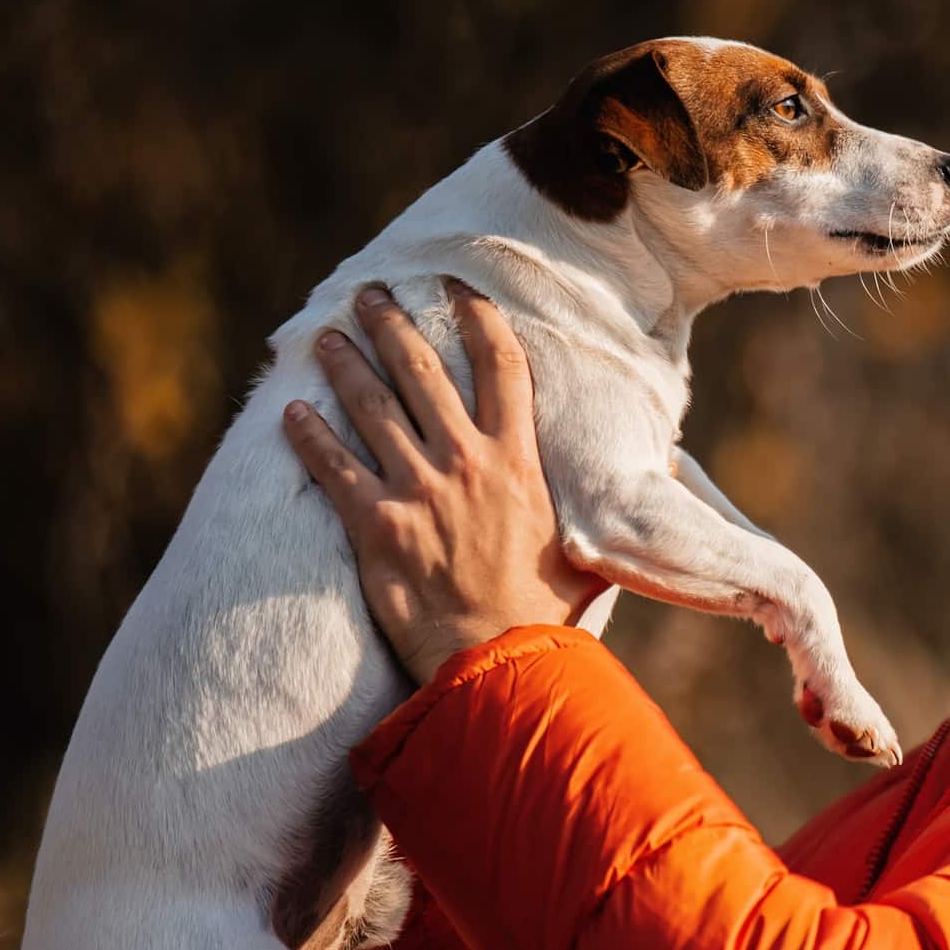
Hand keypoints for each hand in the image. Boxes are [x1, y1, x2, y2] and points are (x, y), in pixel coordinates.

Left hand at [284, 282, 608, 685]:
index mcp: (517, 460)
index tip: (456, 288)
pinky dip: (310, 435)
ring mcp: (418, 489)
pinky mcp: (377, 524)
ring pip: (372, 406)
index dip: (477, 318)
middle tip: (368, 296)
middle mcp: (466, 461)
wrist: (496, 660)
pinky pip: (333, 466)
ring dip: (345, 366)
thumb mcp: (587, 552)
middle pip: (421, 370)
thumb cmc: (544, 613)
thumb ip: (606, 516)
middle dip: (391, 325)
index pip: (500, 366)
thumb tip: (658, 490)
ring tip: (326, 339)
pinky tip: (291, 412)